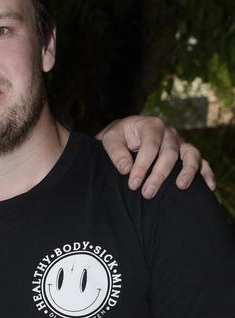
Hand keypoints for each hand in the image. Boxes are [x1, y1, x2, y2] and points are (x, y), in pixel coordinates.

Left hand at [97, 116, 215, 196]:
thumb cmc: (118, 138)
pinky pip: (201, 161)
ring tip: (181, 187)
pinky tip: (208, 187)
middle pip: (170, 153)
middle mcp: (169, 133)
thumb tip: (125, 168)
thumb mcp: (110, 139)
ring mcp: (180, 143)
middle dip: (159, 174)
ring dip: (188, 171)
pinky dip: (206, 173)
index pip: (150, 146)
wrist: (126, 135)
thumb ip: (115, 151)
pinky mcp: (186, 154)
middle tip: (148, 193)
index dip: (142, 166)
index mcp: (151, 125)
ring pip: (191, 154)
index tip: (133, 184)